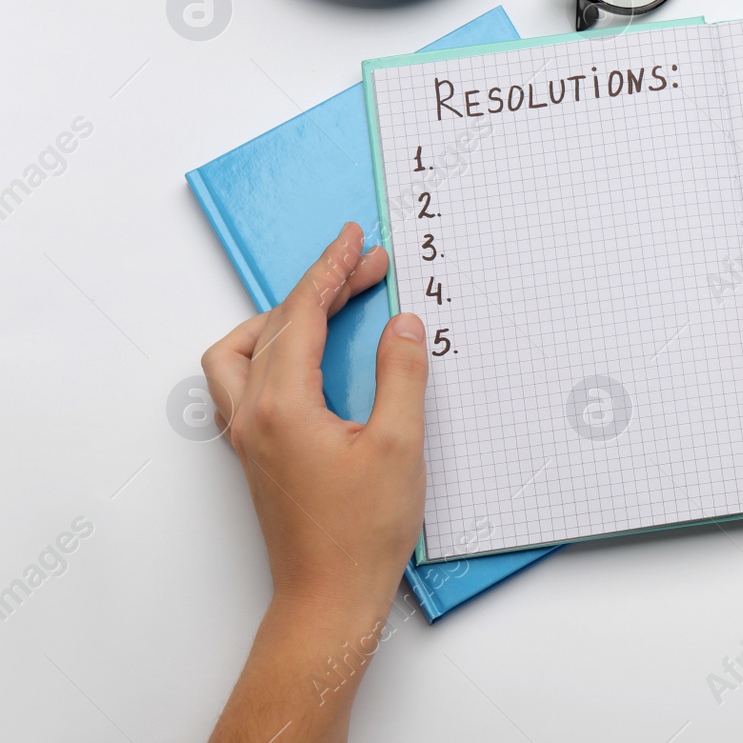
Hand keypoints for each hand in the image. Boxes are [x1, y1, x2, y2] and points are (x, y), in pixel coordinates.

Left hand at [202, 223, 428, 618]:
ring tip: (325, 302)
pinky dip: (271, 349)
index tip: (355, 242)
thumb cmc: (361, 533)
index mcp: (283, 404)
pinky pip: (245, 379)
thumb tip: (400, 325)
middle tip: (366, 267)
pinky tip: (304, 356)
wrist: (328, 598)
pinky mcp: (254, 453)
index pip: (302, 314)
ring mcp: (247, 435)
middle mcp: (252, 414)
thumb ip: (400, 374)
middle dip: (320, 287)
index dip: (331, 270)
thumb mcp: (400, 444)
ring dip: (282, 317)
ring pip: (243, 350)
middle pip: (275, 325)